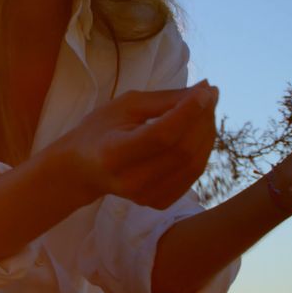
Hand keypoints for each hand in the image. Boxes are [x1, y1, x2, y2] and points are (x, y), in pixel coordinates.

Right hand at [51, 79, 219, 209]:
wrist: (83, 170)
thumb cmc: (100, 130)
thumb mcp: (125, 106)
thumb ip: (165, 100)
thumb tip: (206, 89)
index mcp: (114, 154)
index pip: (162, 135)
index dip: (189, 111)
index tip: (206, 90)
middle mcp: (131, 181)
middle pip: (183, 149)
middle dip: (203, 118)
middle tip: (208, 95)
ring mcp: (146, 196)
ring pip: (195, 163)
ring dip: (207, 133)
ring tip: (206, 110)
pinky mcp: (159, 203)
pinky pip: (193, 174)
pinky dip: (202, 150)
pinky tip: (197, 132)